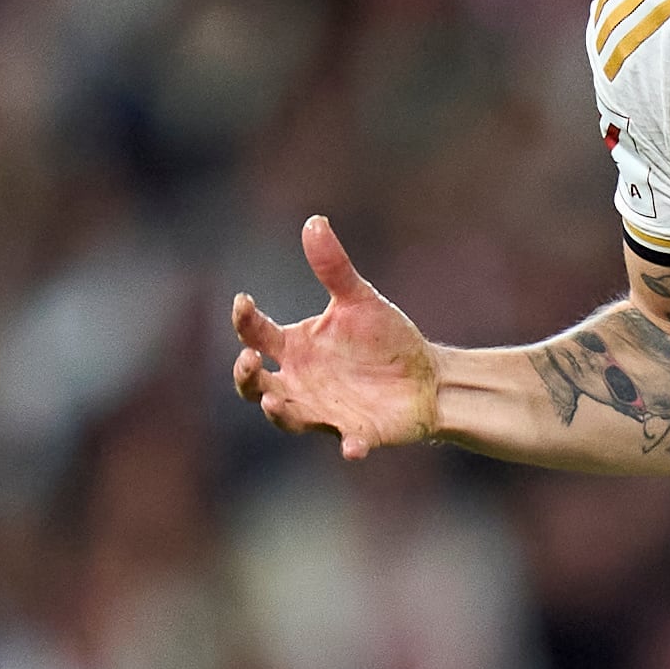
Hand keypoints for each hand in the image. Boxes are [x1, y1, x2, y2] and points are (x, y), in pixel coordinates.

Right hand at [231, 216, 438, 461]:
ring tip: (272, 402)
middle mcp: (300, 382)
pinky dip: (349, 446)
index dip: (244, 321)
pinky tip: (354, 447)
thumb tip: (314, 221)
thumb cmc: (384, 339)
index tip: (243, 301)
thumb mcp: (359, 299)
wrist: (426, 376)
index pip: (255, 335)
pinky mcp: (357, 433)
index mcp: (296, 348)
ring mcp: (324, 412)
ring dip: (278, 412)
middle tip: (250, 361)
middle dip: (246, 377)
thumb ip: (333, 267)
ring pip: (287, 417)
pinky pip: (348, 443)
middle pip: (255, 385)